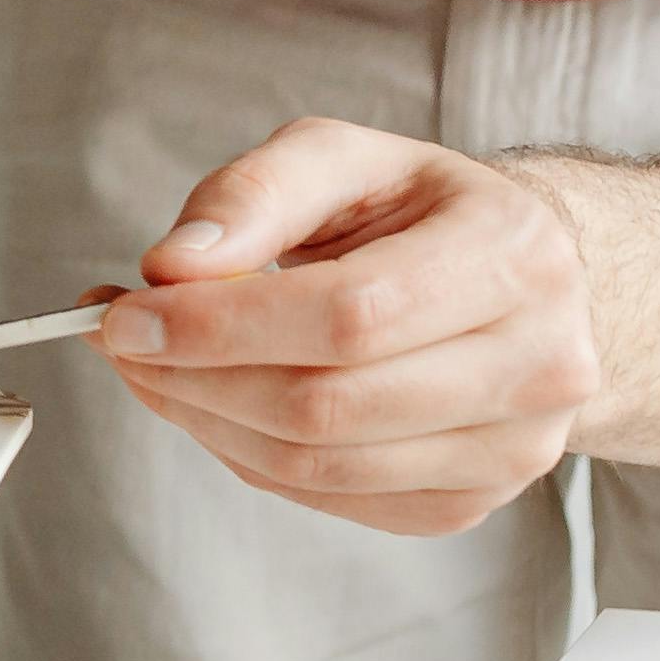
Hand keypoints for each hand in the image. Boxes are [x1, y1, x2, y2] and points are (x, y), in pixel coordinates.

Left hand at [100, 118, 601, 536]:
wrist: (520, 282)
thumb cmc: (422, 213)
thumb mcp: (344, 159)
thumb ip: (256, 194)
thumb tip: (174, 266)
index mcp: (514, 256)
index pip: (350, 315)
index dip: (222, 326)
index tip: (127, 316)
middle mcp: (538, 364)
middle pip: (329, 405)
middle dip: (197, 379)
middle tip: (122, 343)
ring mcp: (513, 449)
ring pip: (321, 466)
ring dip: (209, 423)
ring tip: (155, 370)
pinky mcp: (471, 501)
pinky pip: (332, 499)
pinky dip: (250, 457)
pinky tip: (218, 406)